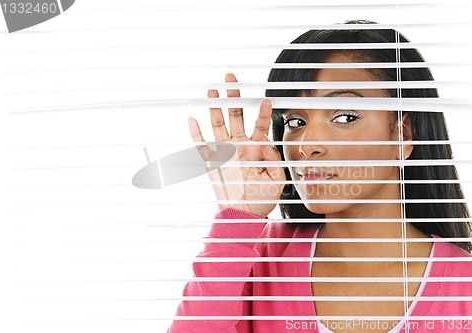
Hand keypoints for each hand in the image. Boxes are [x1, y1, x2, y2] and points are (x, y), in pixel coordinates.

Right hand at [188, 72, 284, 217]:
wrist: (245, 213)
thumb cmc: (262, 197)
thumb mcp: (278, 179)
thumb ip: (276, 161)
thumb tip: (267, 145)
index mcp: (256, 148)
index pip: (259, 125)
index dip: (262, 112)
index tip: (266, 100)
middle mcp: (239, 146)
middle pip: (236, 116)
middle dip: (234, 96)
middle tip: (231, 78)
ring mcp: (225, 152)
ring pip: (219, 125)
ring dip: (215, 108)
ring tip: (213, 91)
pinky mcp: (212, 163)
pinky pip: (201, 146)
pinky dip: (196, 133)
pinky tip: (193, 118)